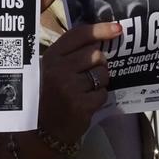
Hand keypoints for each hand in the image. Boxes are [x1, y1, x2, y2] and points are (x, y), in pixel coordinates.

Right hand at [39, 23, 119, 141]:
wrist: (41, 130)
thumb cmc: (48, 95)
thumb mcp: (50, 69)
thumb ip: (70, 54)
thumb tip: (98, 41)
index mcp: (51, 56)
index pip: (79, 35)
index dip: (100, 29)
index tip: (117, 28)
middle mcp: (59, 69)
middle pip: (95, 54)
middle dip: (98, 63)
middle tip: (87, 74)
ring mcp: (70, 87)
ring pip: (102, 74)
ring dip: (99, 81)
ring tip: (85, 89)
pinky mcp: (81, 105)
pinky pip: (103, 93)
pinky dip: (98, 98)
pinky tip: (85, 102)